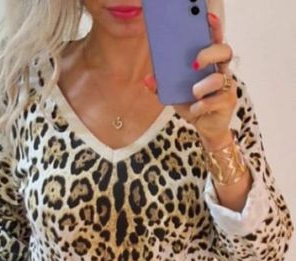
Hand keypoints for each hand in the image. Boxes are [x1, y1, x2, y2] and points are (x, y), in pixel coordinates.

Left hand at [144, 11, 236, 149]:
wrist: (205, 127)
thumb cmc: (193, 104)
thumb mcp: (174, 94)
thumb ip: (162, 86)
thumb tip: (148, 79)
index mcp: (210, 63)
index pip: (215, 40)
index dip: (214, 28)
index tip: (207, 18)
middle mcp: (221, 71)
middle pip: (225, 52)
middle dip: (210, 53)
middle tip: (194, 63)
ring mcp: (227, 86)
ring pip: (220, 78)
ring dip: (203, 85)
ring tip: (193, 93)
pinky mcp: (227, 102)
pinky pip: (216, 100)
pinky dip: (202, 105)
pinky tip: (195, 108)